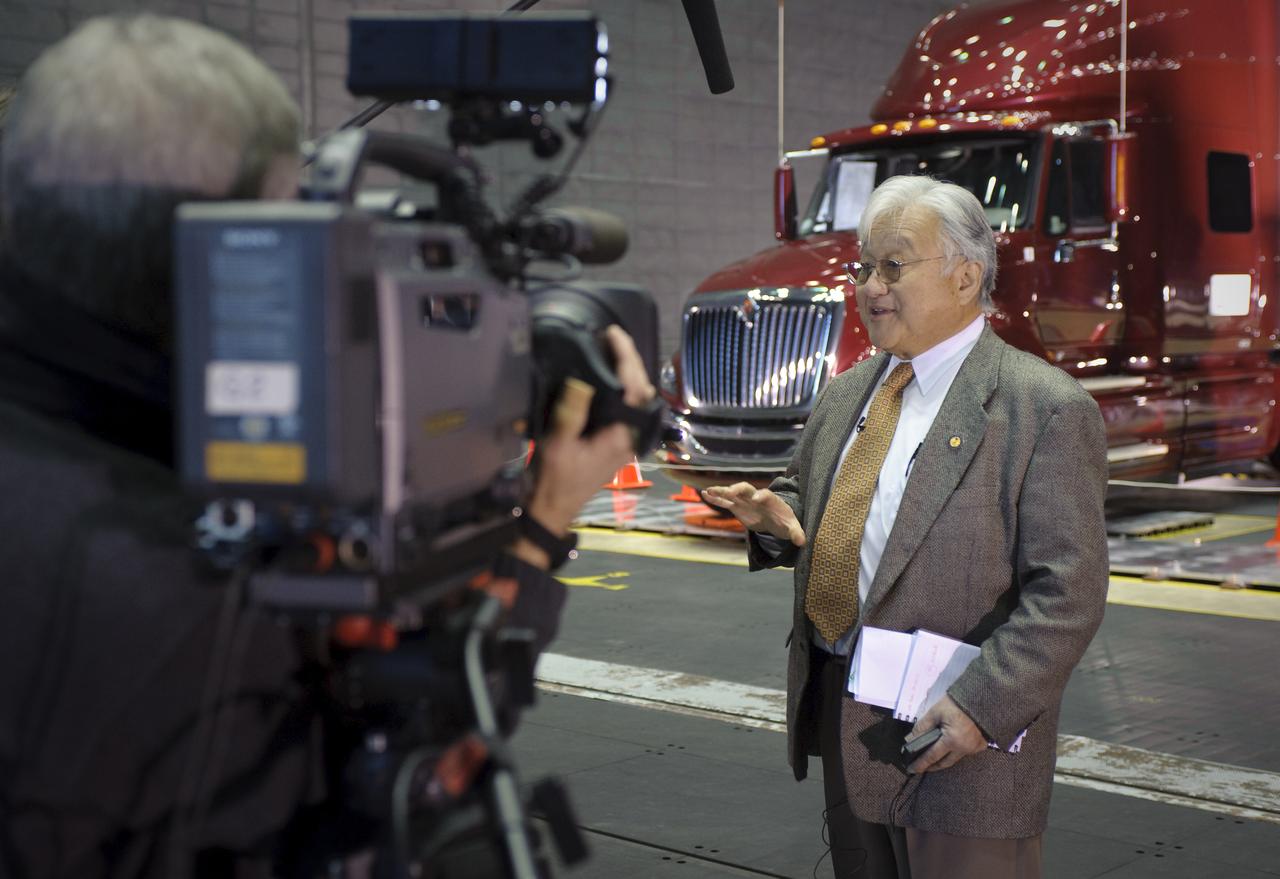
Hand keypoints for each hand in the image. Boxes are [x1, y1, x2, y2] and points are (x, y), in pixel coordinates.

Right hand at [513, 326, 655, 568]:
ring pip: (636, 400)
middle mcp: (628, 438)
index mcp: (621, 437)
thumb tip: (582, 381)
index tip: (613, 335)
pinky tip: (605, 378)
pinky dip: (619, 388)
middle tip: (612, 337)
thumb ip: (571, 413)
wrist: (551, 511)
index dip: (626, 357)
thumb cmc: (553, 483)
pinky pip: (625, 409)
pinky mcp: (614, 443)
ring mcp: (623, 441)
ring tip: (610, 350)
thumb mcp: (557, 444)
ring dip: (627, 373)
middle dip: (630, 360)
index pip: (635, 388)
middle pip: (641, 391)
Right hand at [701, 483, 805, 545]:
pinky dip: (716, 498)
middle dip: (739, 489)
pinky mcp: (738, 507)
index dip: (762, 496)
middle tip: (731, 491)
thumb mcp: (792, 527)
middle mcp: (756, 497)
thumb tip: (802, 542)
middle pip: (747, 489)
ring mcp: (745, 501)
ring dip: (722, 491)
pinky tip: (705, 494)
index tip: (758, 498)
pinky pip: (725, 501)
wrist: (776, 517)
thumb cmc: (785, 520)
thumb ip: (796, 533)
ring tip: (709, 490)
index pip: (766, 495)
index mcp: (770, 500)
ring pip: (732, 493)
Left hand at [906, 695, 987, 773]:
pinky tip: (949, 750)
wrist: (981, 697)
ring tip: (933, 759)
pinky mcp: (981, 745)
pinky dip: (956, 753)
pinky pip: (965, 754)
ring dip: (943, 760)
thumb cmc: (956, 703)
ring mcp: (974, 748)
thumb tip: (909, 740)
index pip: (932, 756)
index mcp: (952, 740)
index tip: (912, 769)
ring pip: (955, 759)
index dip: (921, 764)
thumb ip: (922, 727)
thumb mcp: (935, 712)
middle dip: (932, 766)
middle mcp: (964, 748)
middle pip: (945, 763)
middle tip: (921, 767)